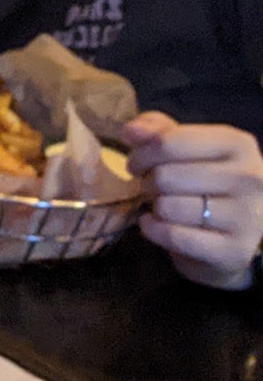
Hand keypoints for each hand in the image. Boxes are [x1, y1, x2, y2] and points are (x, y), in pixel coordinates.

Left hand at [128, 112, 262, 290]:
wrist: (229, 236)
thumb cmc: (202, 184)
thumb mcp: (185, 148)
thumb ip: (157, 130)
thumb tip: (131, 131)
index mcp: (238, 145)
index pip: (170, 142)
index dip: (141, 154)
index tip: (136, 164)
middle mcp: (250, 178)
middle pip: (165, 176)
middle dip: (146, 183)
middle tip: (149, 188)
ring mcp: (248, 216)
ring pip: (168, 207)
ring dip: (153, 207)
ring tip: (160, 205)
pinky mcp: (234, 250)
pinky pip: (173, 235)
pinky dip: (153, 230)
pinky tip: (154, 224)